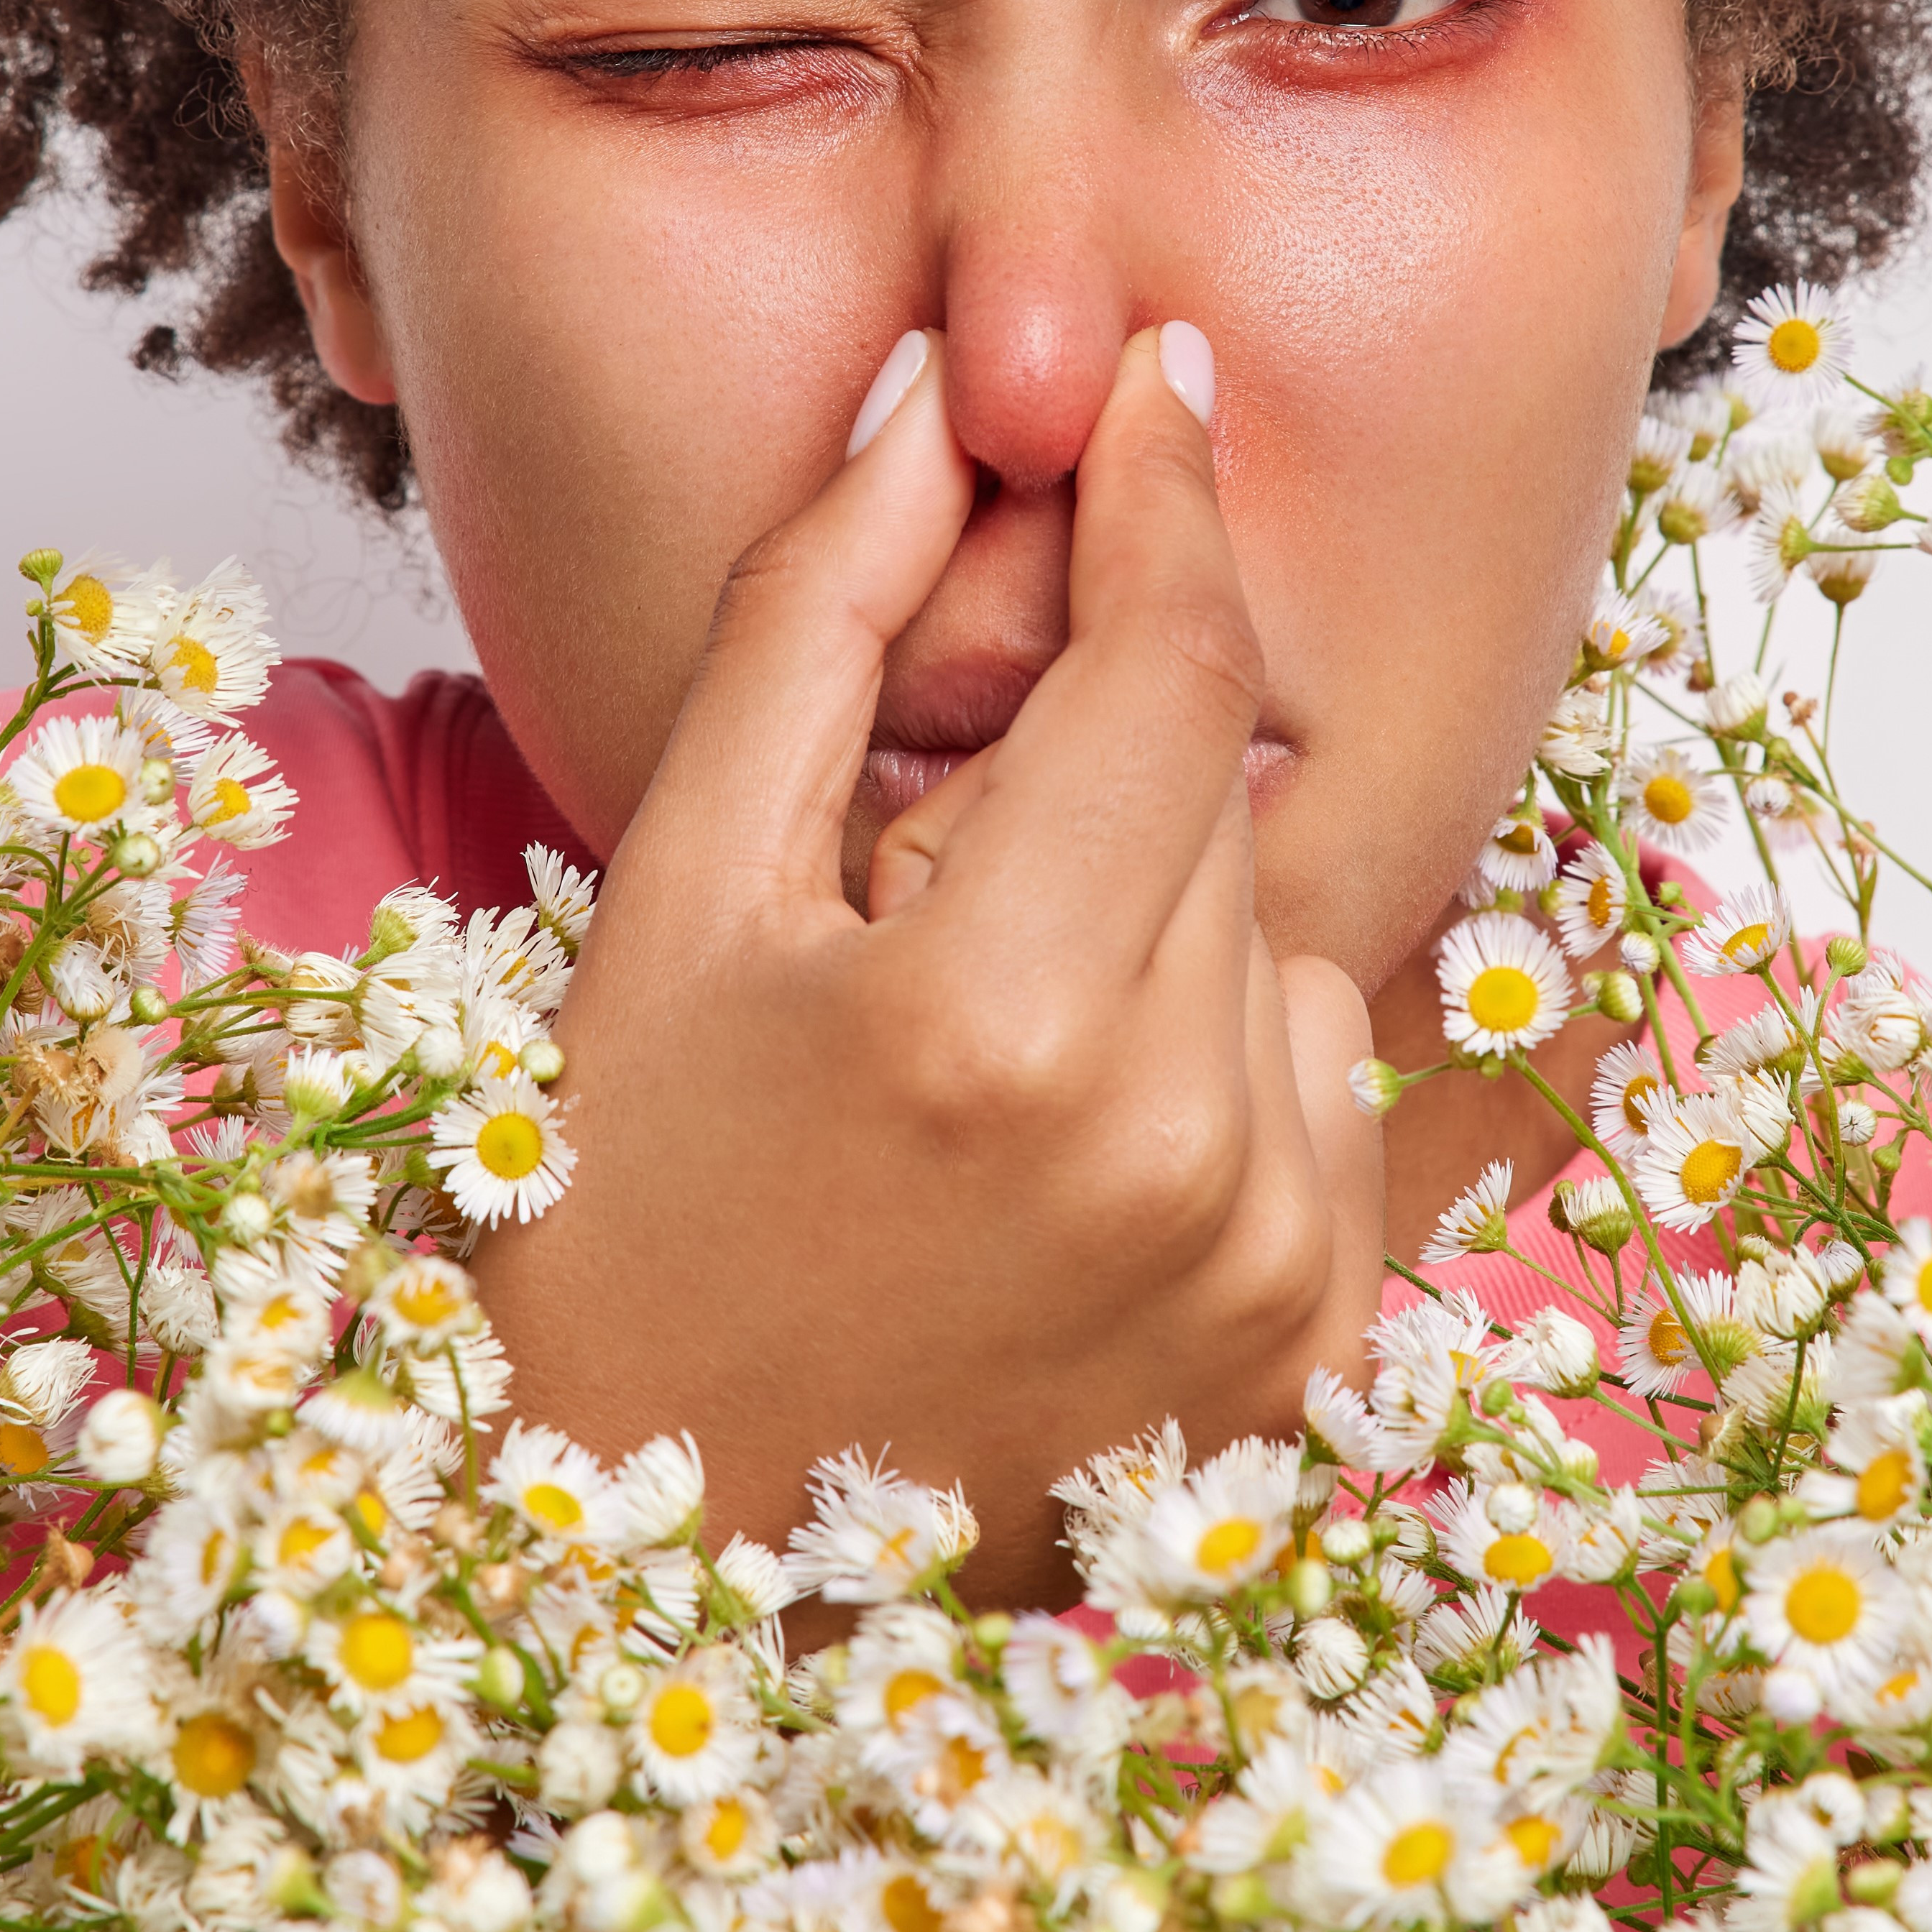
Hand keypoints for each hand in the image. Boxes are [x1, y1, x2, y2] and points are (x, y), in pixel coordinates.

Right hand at [465, 326, 1385, 1605]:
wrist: (634, 1559)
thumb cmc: (608, 1203)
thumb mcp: (672, 891)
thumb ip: (812, 615)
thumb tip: (939, 394)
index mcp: (999, 1024)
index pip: (1170, 668)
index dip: (1161, 493)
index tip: (1158, 372)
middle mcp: (1175, 1158)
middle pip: (1213, 798)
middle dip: (1080, 777)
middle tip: (907, 898)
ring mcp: (1263, 1281)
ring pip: (1277, 937)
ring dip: (1147, 928)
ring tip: (967, 1057)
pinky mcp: (1308, 1365)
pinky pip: (1323, 1089)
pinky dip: (1215, 1064)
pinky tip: (1055, 1147)